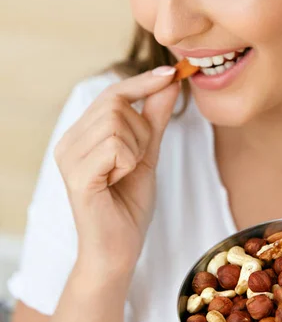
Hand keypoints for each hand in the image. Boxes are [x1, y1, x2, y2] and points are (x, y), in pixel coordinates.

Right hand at [55, 66, 178, 276]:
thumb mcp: (147, 154)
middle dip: (141, 129)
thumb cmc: (129, 204)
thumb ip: (154, 119)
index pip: (112, 93)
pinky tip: (117, 183)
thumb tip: (169, 82)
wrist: (118, 249)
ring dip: (136, 148)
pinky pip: (116, 147)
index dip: (143, 81)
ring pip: (117, 122)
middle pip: (116, 103)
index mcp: (81, 134)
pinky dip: (129, 163)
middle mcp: (68, 141)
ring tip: (124, 174)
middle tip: (137, 160)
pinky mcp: (76, 175)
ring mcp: (68, 158)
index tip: (172, 72)